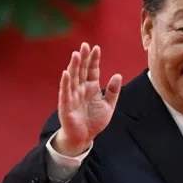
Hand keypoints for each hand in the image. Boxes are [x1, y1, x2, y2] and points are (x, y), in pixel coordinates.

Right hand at [54, 42, 122, 156]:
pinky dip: (65, 83)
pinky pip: (65, 92)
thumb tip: (117, 75)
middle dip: (83, 58)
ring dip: (74, 66)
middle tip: (84, 45)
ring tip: (76, 55)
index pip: (92, 70)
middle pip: (82, 70)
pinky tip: (66, 73)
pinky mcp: (66, 105)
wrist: (84, 138)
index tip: (96, 48)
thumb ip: (113, 91)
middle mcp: (81, 89)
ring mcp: (73, 96)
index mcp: (91, 87)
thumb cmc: (94, 121)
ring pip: (73, 78)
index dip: (94, 60)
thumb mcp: (108, 105)